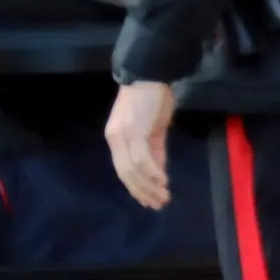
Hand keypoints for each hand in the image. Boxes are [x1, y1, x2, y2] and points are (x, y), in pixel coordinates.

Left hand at [105, 80, 176, 210]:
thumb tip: (158, 173)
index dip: (135, 187)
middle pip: (126, 174)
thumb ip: (154, 150)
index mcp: (116, 138)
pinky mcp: (135, 131)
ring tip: (164, 197)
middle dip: (142, 191)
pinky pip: (142, 158)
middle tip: (157, 205)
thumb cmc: (152, 98)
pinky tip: (163, 182)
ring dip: (150, 186)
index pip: (123, 169)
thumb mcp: (153, 129)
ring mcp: (123, 136)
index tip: (148, 201)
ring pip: (133, 170)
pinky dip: (153, 172)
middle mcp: (115, 139)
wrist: (150, 74)